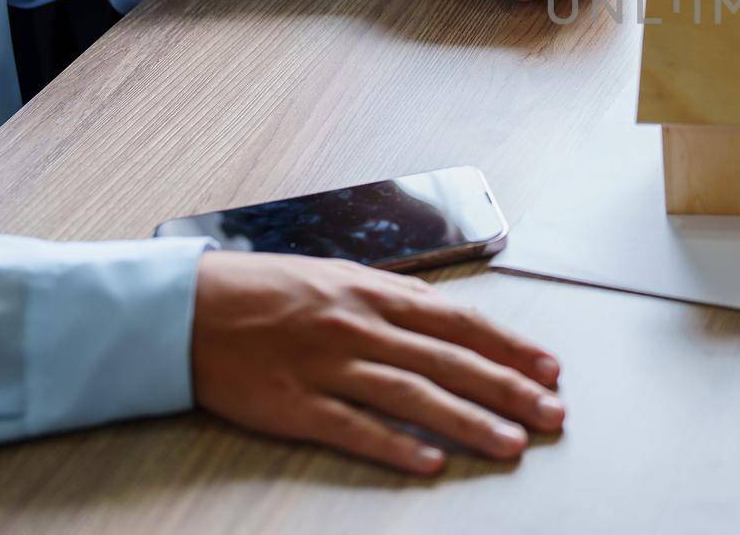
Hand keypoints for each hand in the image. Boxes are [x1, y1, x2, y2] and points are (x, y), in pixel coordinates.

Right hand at [191, 252, 564, 474]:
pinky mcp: (294, 405)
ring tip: (511, 443)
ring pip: (414, 395)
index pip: (462, 322)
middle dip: (509, 389)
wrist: (186, 307)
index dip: (511, 347)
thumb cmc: (267, 291)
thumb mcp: (340, 277)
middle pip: (451, 361)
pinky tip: (430, 463)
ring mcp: (328, 366)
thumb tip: (451, 321)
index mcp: (377, 292)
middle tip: (553, 413)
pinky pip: (353, 428)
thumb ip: (395, 300)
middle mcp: (360, 326)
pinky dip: (395, 446)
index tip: (550, 368)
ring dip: (468, 422)